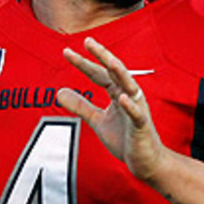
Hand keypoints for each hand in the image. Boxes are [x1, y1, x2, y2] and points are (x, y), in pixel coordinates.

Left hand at [56, 37, 167, 183]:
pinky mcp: (141, 126)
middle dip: (101, 56)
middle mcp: (129, 95)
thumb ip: (81, 106)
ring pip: (129, 86)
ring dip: (119, 73)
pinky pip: (136, 114)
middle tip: (87, 41)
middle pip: (114, 72)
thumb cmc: (124, 139)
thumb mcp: (97, 120)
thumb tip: (59, 92)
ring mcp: (137, 109)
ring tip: (108, 59)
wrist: (145, 162)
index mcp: (117, 93)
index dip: (83, 63)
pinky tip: (122, 98)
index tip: (66, 51)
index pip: (99, 74)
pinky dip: (130, 106)